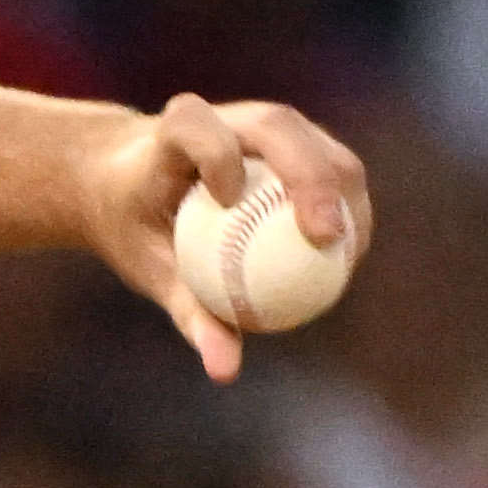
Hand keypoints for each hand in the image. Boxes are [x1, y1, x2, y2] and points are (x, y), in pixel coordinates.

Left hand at [76, 92, 369, 384]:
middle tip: (327, 238)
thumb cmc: (138, 228)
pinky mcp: (296, 139)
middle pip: (278, 125)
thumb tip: (226, 370)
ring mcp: (265, 122)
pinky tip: (351, 254)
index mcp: (173, 132)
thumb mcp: (152, 272)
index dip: (214, 154)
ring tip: (350, 254)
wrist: (136, 183)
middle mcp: (226, 116)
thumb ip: (189, 314)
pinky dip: (346, 204)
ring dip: (343, 193)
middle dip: (309, 175)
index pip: (193, 128)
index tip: (228, 199)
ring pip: (317, 142)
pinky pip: (332, 166)